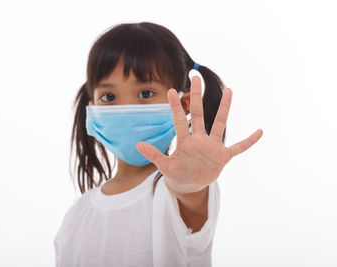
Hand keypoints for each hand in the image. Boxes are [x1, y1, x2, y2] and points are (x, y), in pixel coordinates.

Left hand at [136, 76, 262, 195]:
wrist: (189, 185)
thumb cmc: (177, 174)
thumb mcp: (165, 166)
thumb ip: (154, 155)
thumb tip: (138, 144)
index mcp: (185, 141)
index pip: (179, 120)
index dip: (175, 106)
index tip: (171, 89)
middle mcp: (199, 139)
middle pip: (199, 114)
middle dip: (197, 96)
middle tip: (195, 77)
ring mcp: (212, 147)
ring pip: (219, 124)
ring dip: (224, 109)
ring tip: (230, 90)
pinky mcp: (223, 156)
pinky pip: (238, 147)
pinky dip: (248, 141)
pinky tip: (260, 132)